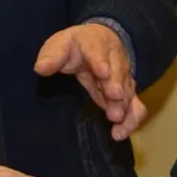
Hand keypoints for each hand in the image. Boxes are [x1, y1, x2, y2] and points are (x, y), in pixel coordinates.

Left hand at [35, 23, 144, 139]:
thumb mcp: (60, 45)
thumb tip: (41, 68)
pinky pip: (135, 107)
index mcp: (94, 43)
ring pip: (127, 90)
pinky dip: (131, 120)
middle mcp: (113, 59)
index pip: (97, 51)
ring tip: (116, 119)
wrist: (98, 43)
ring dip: (123, 105)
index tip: (102, 72)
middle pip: (117, 71)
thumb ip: (51, 56)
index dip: (100, 61)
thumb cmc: (75, 47)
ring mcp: (122, 77)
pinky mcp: (126, 94)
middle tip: (114, 96)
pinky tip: (119, 133)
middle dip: (116, 84)